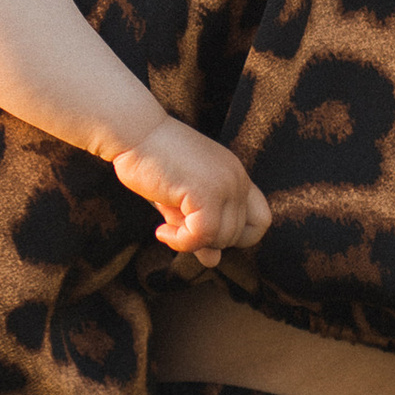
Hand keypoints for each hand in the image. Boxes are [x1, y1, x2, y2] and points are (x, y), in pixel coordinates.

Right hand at [110, 115, 269, 260]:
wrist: (134, 132)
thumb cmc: (153, 163)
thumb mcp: (182, 203)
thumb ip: (201, 229)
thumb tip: (213, 262)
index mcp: (236, 176)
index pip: (260, 221)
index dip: (236, 236)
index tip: (203, 231)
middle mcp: (237, 179)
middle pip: (237, 236)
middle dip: (205, 239)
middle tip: (175, 224)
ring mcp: (225, 185)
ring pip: (221, 239)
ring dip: (190, 241)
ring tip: (166, 226)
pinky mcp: (207, 192)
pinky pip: (202, 236)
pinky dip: (180, 242)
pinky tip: (161, 231)